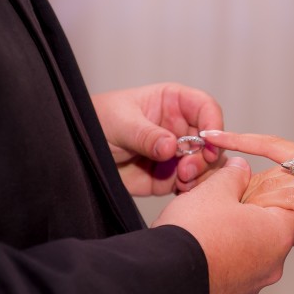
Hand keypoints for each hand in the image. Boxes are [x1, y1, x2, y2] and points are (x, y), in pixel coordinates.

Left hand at [92, 83, 225, 195]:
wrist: (79, 153)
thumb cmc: (97, 122)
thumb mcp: (120, 123)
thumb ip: (146, 135)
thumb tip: (171, 146)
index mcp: (173, 103)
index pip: (205, 108)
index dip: (213, 123)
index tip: (208, 141)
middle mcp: (180, 128)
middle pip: (211, 141)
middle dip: (206, 157)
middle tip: (187, 169)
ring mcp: (178, 154)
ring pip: (206, 165)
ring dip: (201, 175)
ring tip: (182, 181)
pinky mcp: (170, 177)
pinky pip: (191, 184)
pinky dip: (191, 190)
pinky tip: (180, 191)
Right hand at [152, 156, 293, 293]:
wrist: (163, 277)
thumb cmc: (194, 233)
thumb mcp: (214, 190)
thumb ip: (234, 175)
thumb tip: (241, 167)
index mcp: (278, 234)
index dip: (279, 192)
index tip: (260, 185)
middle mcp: (273, 264)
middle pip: (273, 230)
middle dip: (254, 214)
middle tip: (228, 201)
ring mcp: (253, 284)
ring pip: (253, 252)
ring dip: (238, 237)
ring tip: (210, 224)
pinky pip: (236, 270)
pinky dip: (225, 257)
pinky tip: (203, 246)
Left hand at [200, 130, 293, 268]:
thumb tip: (285, 231)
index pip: (273, 145)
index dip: (241, 140)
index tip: (211, 136)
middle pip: (266, 170)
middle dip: (237, 186)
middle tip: (208, 197)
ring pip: (275, 185)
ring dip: (249, 203)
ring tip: (226, 219)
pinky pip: (293, 203)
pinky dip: (272, 212)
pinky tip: (254, 223)